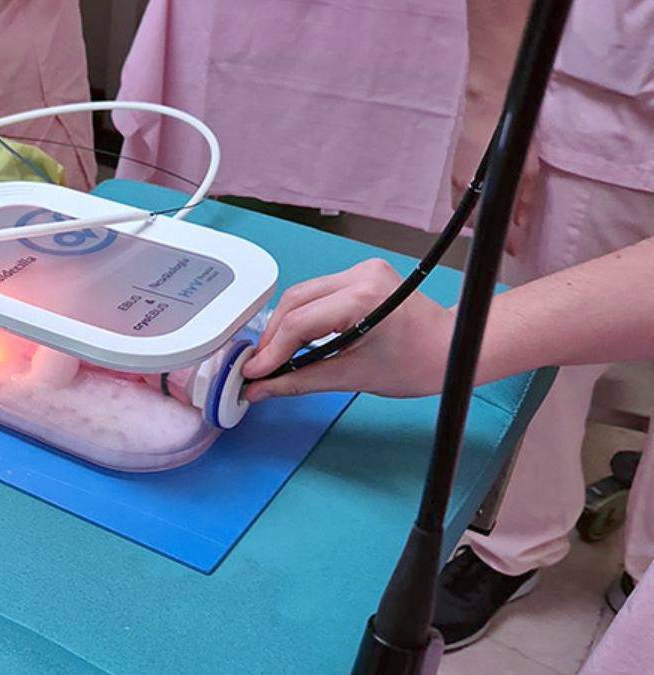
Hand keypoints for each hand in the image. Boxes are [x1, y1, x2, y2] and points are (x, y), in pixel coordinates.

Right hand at [242, 259, 455, 401]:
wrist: (453, 348)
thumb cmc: (419, 362)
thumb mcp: (354, 377)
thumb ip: (301, 381)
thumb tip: (264, 387)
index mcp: (363, 298)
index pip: (298, 322)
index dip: (271, 351)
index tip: (253, 373)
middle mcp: (361, 275)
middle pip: (294, 301)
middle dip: (273, 337)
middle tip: (260, 367)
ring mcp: (361, 270)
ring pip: (302, 294)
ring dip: (285, 325)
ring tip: (276, 356)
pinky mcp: (361, 274)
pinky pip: (318, 292)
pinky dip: (303, 316)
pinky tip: (297, 338)